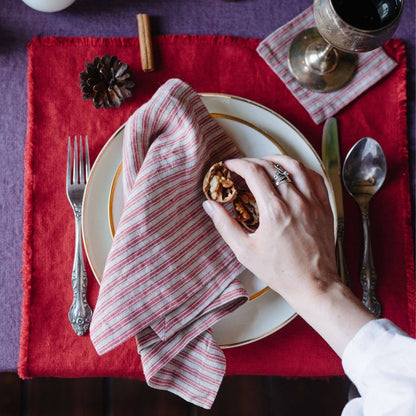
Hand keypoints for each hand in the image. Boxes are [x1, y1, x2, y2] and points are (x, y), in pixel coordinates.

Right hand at [203, 154, 374, 355]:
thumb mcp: (245, 251)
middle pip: (272, 167)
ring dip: (276, 159)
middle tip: (242, 167)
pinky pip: (315, 177)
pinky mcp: (324, 207)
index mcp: (274, 211)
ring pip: (295, 166)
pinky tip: (292, 171)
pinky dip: (301, 168)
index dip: (238, 164)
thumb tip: (209, 205)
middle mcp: (295, 201)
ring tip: (264, 162)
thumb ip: (225, 225)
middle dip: (253, 161)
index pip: (254, 173)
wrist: (313, 284)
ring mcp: (313, 202)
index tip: (229, 165)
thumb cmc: (279, 271)